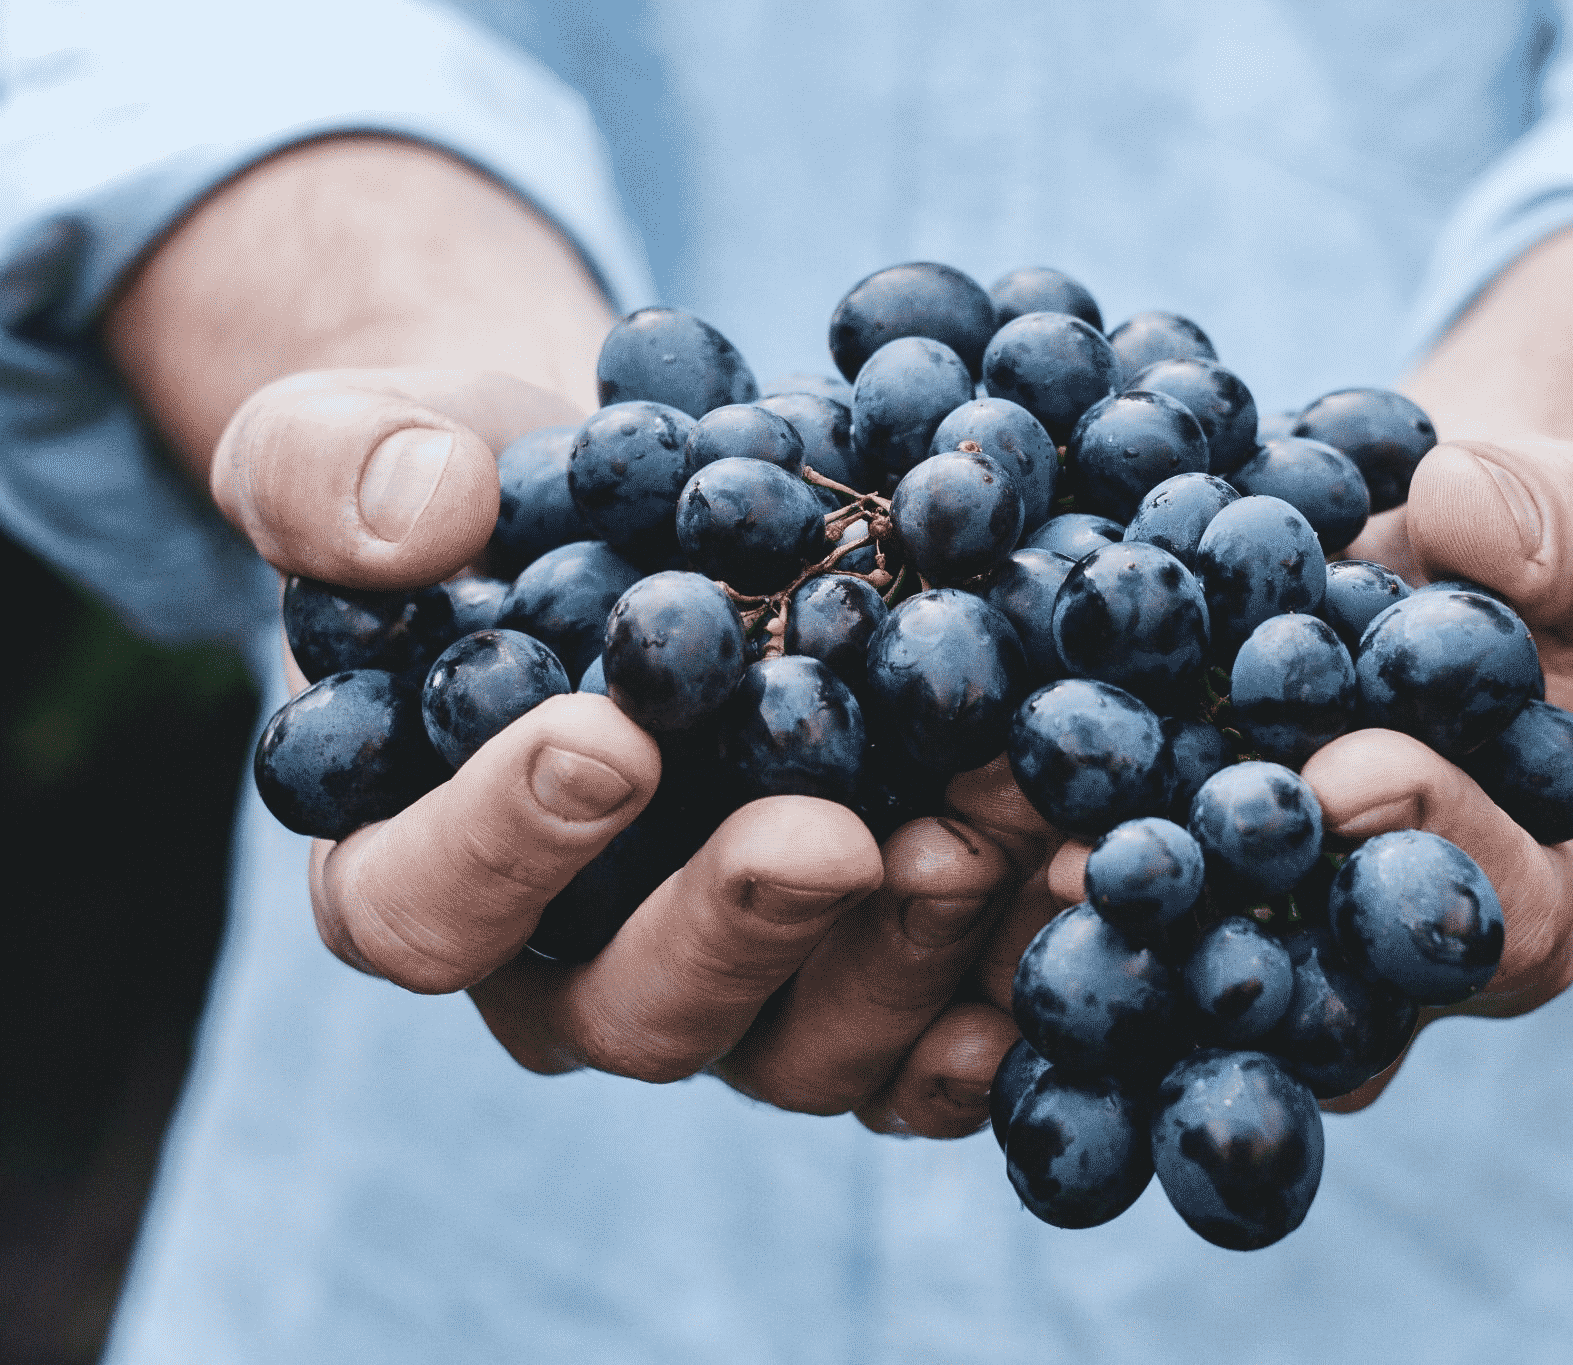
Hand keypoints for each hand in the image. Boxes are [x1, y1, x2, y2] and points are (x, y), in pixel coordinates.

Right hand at [216, 366, 1056, 1132]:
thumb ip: (333, 470)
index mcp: (417, 868)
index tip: (604, 737)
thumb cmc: (477, 487)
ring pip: (802, 1044)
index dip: (501, 845)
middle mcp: (573, 966)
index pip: (422, 907)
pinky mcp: (857, 971)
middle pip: (636, 1011)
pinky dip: (1002, 991)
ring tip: (989, 834)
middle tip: (828, 836)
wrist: (638, 502)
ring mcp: (732, 986)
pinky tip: (1074, 906)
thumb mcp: (360, 438)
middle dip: (739, 928)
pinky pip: (926, 1037)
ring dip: (903, 954)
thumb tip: (419, 515)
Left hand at [971, 434, 1572, 1112]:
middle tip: (1113, 866)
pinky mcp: (1145, 910)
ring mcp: (1250, 952)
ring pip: (1176, 986)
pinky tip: (919, 837)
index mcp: (1515, 898)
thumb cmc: (1503, 556)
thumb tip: (1461, 508)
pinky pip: (1085, 928)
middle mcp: (1371, 969)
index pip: (1498, 917)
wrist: (1389, 566)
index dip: (1430, 843)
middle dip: (1214, 927)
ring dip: (1080, 932)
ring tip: (990, 858)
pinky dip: (1008, 888)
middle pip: (1310, 996)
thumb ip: (1557, 524)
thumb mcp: (1571, 518)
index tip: (1343, 771)